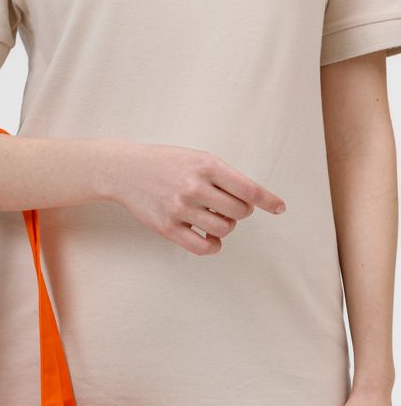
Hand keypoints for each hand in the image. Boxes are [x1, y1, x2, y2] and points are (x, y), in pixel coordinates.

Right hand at [105, 142, 285, 255]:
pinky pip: (202, 247)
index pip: (248, 188)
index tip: (279, 208)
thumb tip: (250, 202)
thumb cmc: (166, 164)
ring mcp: (180, 209)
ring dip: (226, 227)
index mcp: (206, 165)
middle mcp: (194, 187)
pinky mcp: (168, 227)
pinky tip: (210, 239)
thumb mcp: (197, 158)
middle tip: (230, 207)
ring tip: (216, 219)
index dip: (268, 200)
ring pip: (223, 229)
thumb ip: (222, 177)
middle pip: (239, 212)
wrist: (126, 170)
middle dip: (241, 212)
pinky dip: (213, 246)